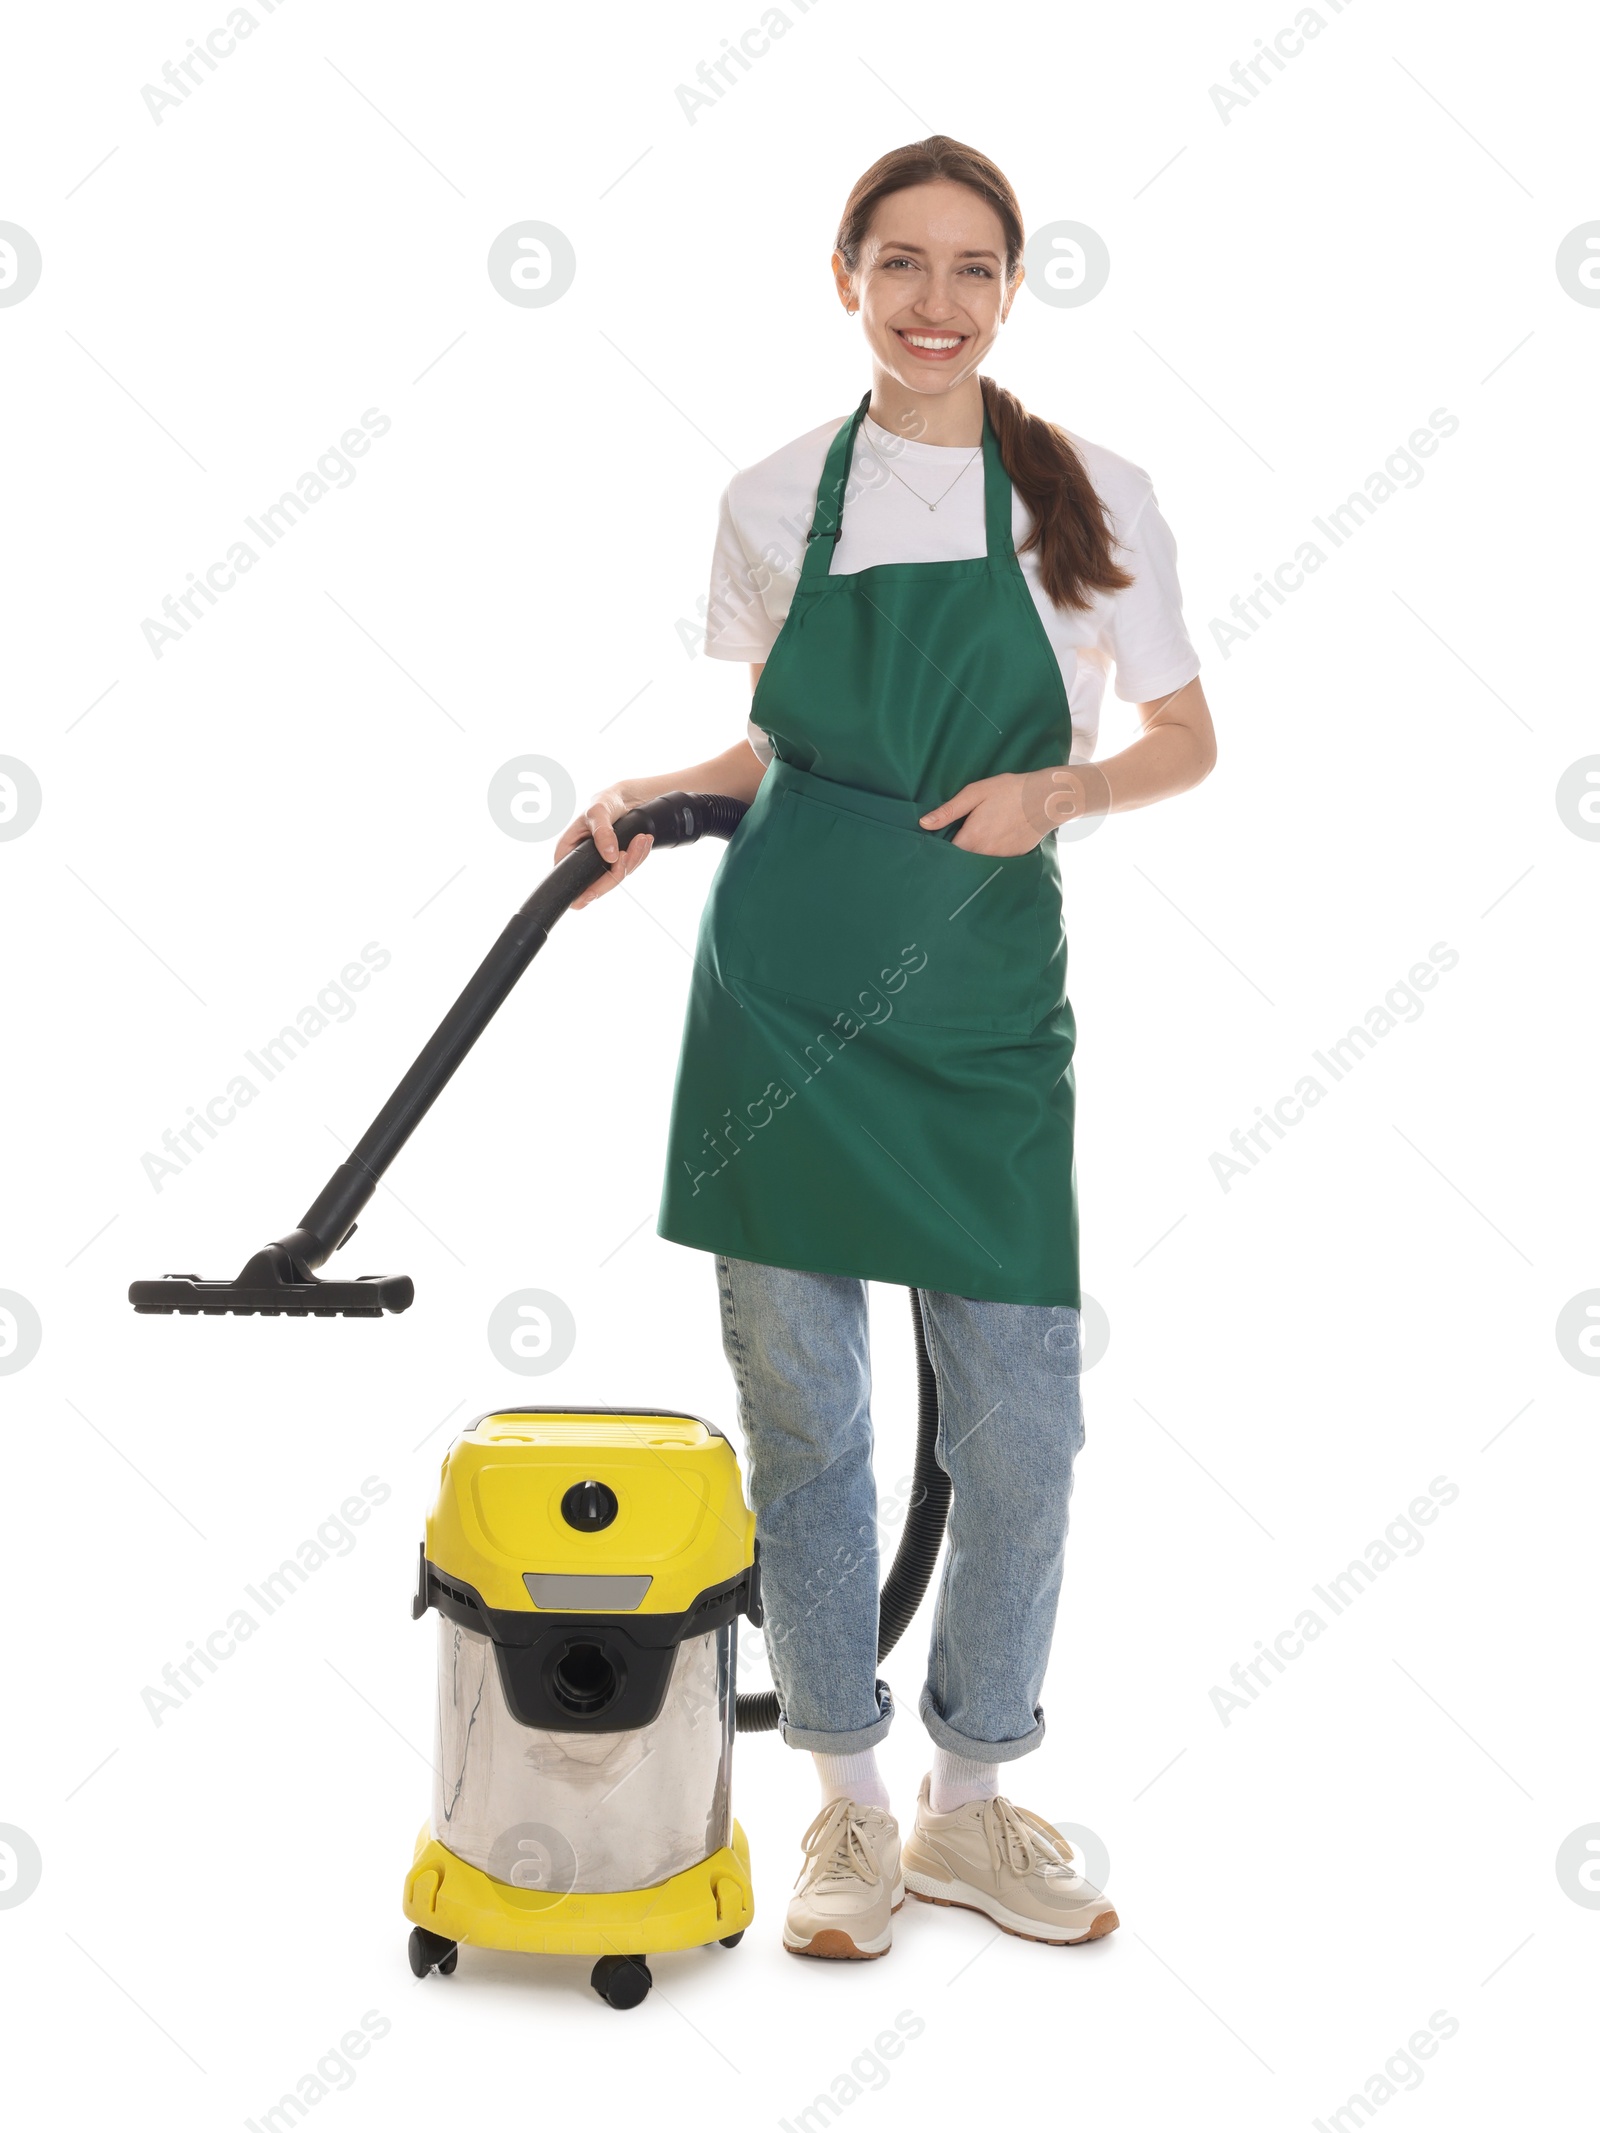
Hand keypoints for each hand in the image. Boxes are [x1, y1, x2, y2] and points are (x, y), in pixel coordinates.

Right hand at [553, 786, 654, 908]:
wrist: (621, 800)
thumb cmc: (602, 803)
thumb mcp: (598, 812)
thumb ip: (602, 833)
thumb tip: (610, 856)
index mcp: (566, 851)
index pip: (570, 882)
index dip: (584, 891)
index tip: (598, 889)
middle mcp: (580, 862)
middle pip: (597, 887)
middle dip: (617, 871)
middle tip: (626, 853)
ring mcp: (598, 865)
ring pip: (617, 878)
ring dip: (633, 859)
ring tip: (641, 839)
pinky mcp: (614, 864)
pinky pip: (628, 868)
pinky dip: (639, 856)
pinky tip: (643, 841)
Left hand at [919, 765, 1108, 853]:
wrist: (1046, 798)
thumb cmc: (1009, 791)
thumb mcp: (975, 793)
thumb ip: (948, 811)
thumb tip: (924, 824)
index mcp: (971, 838)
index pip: (946, 854)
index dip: (938, 851)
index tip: (933, 845)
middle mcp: (984, 854)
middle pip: (961, 863)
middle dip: (953, 857)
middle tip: (952, 844)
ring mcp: (1000, 859)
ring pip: (977, 864)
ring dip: (971, 858)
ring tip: (973, 843)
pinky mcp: (1013, 859)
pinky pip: (994, 863)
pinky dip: (989, 857)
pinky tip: (991, 843)